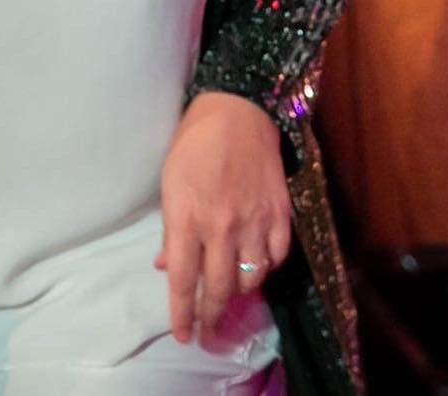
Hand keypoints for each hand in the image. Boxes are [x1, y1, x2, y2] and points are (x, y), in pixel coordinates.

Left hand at [156, 92, 291, 344]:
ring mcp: (254, 222)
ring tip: (229, 296)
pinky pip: (275, 258)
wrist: (237, 112)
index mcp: (187, 217)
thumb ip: (172, 229)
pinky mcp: (280, 216)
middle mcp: (221, 227)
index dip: (183, 313)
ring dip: (238, 292)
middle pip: (219, 289)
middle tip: (208, 335)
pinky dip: (265, 268)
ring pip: (250, 279)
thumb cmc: (193, 143)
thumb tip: (167, 265)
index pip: (183, 279)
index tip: (183, 335)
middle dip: (212, 317)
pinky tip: (256, 267)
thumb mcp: (169, 181)